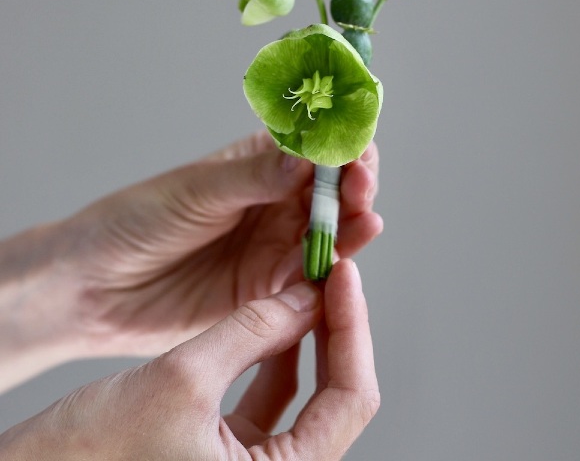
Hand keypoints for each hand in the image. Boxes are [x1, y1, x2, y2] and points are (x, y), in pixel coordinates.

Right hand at [0, 260, 378, 459]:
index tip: (343, 274)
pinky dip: (274, 353)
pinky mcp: (229, 449)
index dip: (352, 328)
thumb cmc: (91, 455)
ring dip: (306, 336)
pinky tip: (273, 314)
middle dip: (334, 328)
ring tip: (305, 284)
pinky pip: (271, 396)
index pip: (350, 398)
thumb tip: (308, 293)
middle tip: (330, 273)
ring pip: (306, 392)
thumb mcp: (183, 378)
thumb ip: (254, 330)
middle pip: (336, 395)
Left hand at [61, 131, 381, 357]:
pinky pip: (310, 281)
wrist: (95, 287)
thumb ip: (255, 177)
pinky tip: (343, 263)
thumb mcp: (197, 190)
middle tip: (360, 182)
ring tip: (365, 218)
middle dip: (352, 186)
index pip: (314, 150)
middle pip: (331, 193)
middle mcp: (275, 205)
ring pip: (329, 236)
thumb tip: (308, 156)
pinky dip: (331, 273)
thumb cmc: (137, 221)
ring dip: (351, 227)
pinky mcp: (268, 291)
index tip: (354, 146)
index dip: (338, 145)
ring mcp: (275, 248)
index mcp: (259, 165)